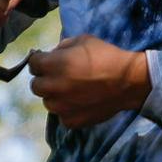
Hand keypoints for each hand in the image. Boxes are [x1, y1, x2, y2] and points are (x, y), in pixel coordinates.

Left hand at [26, 35, 151, 128]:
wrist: (128, 81)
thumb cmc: (107, 56)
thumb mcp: (83, 40)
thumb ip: (62, 47)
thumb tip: (51, 54)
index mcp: (53, 65)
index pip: (33, 64)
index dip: (39, 61)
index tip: (46, 61)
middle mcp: (53, 87)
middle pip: (35, 86)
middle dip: (44, 80)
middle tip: (58, 77)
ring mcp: (61, 107)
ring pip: (48, 102)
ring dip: (55, 96)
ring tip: (71, 91)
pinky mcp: (71, 121)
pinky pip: (61, 116)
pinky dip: (67, 110)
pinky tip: (80, 102)